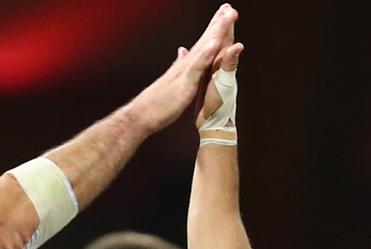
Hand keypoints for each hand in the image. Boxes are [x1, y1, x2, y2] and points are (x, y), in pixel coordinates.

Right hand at [128, 4, 237, 133]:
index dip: (213, 30)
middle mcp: (185, 65)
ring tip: (228, 16)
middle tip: (230, 7)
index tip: (223, 16)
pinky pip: (197, 67)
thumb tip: (183, 51)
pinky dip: (206, 54)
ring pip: (203, 48)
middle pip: (205, 40)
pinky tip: (215, 43)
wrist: (140, 116)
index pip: (202, 45)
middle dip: (218, 24)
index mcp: (185, 66)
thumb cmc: (156, 103)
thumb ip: (179, 65)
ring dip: (216, 31)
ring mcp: (184, 72)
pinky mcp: (184, 83)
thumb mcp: (171, 80)